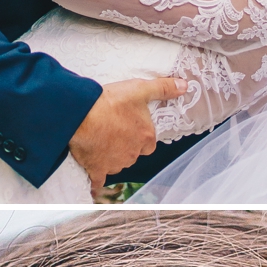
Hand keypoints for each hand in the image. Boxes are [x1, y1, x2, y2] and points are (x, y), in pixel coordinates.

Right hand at [67, 72, 182, 192]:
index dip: (141, 136)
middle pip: (133, 154)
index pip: (149, 143)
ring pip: (117, 164)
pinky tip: (94, 177)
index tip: (131, 127)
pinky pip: (99, 180)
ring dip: (112, 157)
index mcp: (146, 138)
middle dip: (126, 146)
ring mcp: (115, 164)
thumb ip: (163, 88)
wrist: (81, 115)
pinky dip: (97, 180)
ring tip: (99, 141)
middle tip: (112, 130)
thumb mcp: (140, 89)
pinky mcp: (98, 169)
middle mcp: (133, 154)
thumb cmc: (111, 102)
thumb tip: (185, 86)